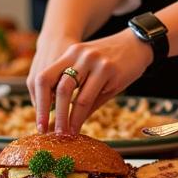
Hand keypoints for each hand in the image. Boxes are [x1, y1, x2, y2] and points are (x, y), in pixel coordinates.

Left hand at [30, 29, 152, 134]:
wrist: (138, 44)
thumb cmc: (114, 63)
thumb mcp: (92, 73)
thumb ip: (77, 94)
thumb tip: (61, 124)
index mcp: (70, 54)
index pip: (44, 78)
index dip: (38, 102)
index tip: (38, 123)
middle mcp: (77, 55)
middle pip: (53, 84)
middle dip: (47, 111)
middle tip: (46, 131)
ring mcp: (92, 61)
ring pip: (70, 93)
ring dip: (64, 117)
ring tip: (63, 133)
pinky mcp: (108, 69)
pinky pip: (88, 97)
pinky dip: (80, 115)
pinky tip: (78, 125)